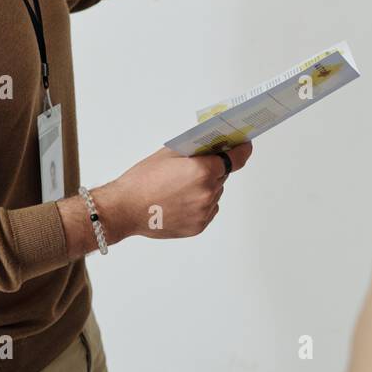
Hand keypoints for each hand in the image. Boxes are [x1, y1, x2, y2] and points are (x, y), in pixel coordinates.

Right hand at [98, 142, 252, 239]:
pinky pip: (207, 209)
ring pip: (214, 193)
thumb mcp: (169, 154)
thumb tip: (211, 147)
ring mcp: (204, 211)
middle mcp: (207, 192)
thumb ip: (194, 151)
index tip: (245, 146)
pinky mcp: (198, 226)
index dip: (242, 150)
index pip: (235, 159)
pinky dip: (200, 204)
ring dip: (205, 188)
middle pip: (221, 176)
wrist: (125, 208)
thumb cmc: (142, 180)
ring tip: (179, 188)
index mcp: (202, 171)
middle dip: (212, 169)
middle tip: (193, 168)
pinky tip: (180, 201)